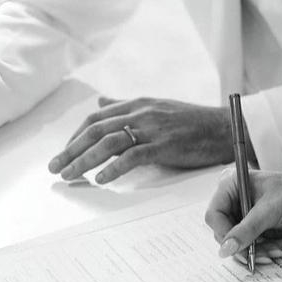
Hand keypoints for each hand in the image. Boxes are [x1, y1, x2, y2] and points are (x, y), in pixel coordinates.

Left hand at [49, 96, 244, 183]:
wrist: (227, 127)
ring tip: (69, 176)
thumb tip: (100, 102)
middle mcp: (141, 113)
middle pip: (96, 130)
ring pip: (108, 142)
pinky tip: (101, 179)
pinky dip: (114, 168)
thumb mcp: (157, 107)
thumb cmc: (193, 121)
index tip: (64, 153)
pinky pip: (133, 156)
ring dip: (84, 160)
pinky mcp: (165, 144)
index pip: (96, 118)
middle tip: (55, 168)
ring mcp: (153, 128)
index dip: (76, 136)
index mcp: (138, 104)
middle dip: (71, 149)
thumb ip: (126, 106)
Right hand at [205, 167, 281, 259]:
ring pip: (239, 244)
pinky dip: (267, 250)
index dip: (223, 233)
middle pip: (225, 233)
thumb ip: (246, 230)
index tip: (235, 247)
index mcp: (233, 186)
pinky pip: (252, 247)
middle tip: (262, 255)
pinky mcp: (256, 229)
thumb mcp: (270, 210)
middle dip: (244, 246)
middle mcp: (235, 201)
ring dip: (259, 251)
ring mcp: (245, 217)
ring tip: (279, 250)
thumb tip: (225, 249)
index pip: (214, 215)